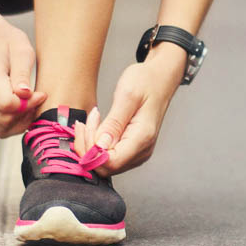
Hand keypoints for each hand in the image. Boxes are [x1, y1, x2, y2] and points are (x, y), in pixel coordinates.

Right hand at [0, 11, 46, 137]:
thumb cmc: (5, 41)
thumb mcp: (21, 48)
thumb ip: (22, 72)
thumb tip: (25, 94)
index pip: (6, 104)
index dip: (28, 104)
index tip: (40, 94)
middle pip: (3, 120)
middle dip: (26, 115)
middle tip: (37, 100)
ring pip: (0, 127)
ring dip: (20, 122)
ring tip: (31, 105)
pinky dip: (13, 123)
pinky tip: (22, 109)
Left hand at [89, 43, 186, 175]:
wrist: (159, 79)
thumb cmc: (146, 82)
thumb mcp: (127, 95)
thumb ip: (113, 123)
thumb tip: (100, 146)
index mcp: (142, 138)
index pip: (111, 162)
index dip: (91, 150)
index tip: (87, 126)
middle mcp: (141, 150)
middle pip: (106, 166)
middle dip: (88, 147)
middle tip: (85, 122)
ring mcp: (138, 152)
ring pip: (105, 163)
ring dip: (91, 144)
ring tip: (92, 120)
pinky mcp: (132, 148)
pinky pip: (109, 156)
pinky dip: (97, 144)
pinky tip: (96, 126)